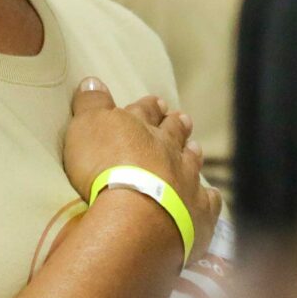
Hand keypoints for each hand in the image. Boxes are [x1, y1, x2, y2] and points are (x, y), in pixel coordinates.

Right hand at [61, 79, 220, 253]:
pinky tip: (210, 197)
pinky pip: (209, 201)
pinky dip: (209, 198)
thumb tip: (92, 79)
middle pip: (174, 132)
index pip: (145, 111)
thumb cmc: (104, 170)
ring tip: (194, 148)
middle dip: (176, 125)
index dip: (149, 107)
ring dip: (192, 154)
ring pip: (192, 161)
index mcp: (140, 130)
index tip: (157, 103)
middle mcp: (168, 150)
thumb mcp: (85, 128)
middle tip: (181, 118)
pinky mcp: (197, 212)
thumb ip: (90, 104)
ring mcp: (186, 180)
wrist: (135, 218)